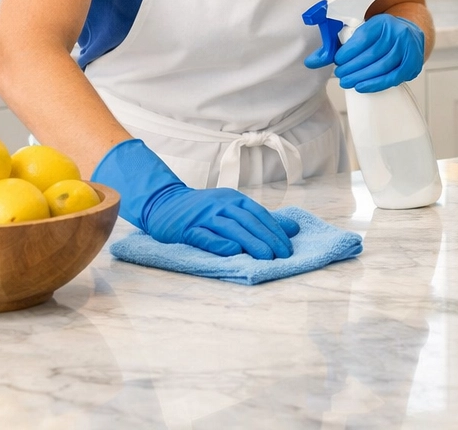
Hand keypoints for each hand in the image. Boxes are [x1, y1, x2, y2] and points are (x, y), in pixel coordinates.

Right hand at [94, 139, 300, 259]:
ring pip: (230, 228)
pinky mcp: (186, 228)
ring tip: (265, 257)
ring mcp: (203, 216)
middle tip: (282, 256)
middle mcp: (221, 205)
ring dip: (249, 242)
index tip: (288, 248)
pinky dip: (219, 243)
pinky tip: (233, 252)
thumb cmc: (203, 210)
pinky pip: (204, 235)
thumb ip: (261, 220)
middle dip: (267, 238)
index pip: (259, 215)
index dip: (275, 231)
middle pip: (248, 221)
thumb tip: (293, 229)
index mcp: (234, 200)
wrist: (163, 203)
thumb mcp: (233, 209)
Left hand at [308, 13, 425, 91]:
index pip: (363, 37)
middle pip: (372, 54)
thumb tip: (310, 62)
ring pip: (382, 67)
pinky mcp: (413, 63)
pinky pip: (394, 77)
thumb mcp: (359, 33)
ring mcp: (409, 48)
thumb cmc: (379, 36)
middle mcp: (398, 32)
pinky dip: (376, 84)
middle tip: (340, 75)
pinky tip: (362, 87)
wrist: (408, 35)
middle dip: (352, 67)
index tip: (337, 61)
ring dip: (362, 77)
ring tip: (347, 82)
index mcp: (383, 21)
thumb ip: (334, 46)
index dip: (348, 52)